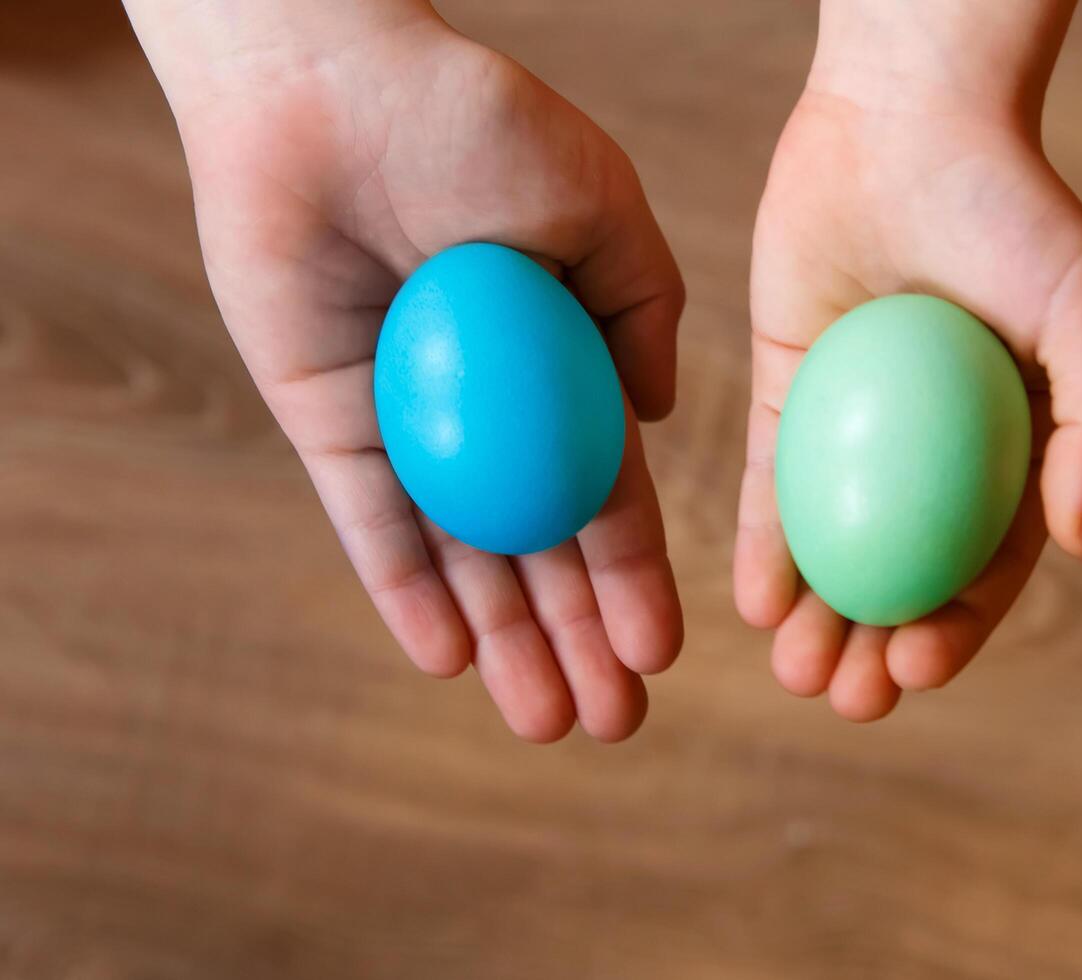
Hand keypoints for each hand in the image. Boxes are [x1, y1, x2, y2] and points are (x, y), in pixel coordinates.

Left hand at [127, 2, 684, 741]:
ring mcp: (417, 426)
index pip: (607, 497)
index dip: (636, 579)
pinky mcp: (333, 426)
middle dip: (581, 640)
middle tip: (615, 723)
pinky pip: (374, 526)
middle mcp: (495, 412)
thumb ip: (644, 307)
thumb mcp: (602, 206)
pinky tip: (449, 661)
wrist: (333, 92)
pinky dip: (407, 593)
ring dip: (508, 643)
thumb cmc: (475, 126)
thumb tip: (657, 416)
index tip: (664, 652)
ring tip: (546, 724)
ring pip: (467, 558)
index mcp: (565, 367)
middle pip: (542, 550)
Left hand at [737, 0, 1081, 720]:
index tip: (919, 667)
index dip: (955, 629)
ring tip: (797, 672)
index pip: (983, 565)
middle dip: (876, 648)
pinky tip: (755, 601)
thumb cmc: (1014, 211)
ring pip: (831, 543)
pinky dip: (764, 542)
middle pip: (900, 573)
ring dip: (816, 617)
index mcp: (1009, 447)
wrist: (908, 118)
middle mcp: (928, 449)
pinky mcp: (786, 385)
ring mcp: (852, 423)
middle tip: (847, 697)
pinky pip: (768, 479)